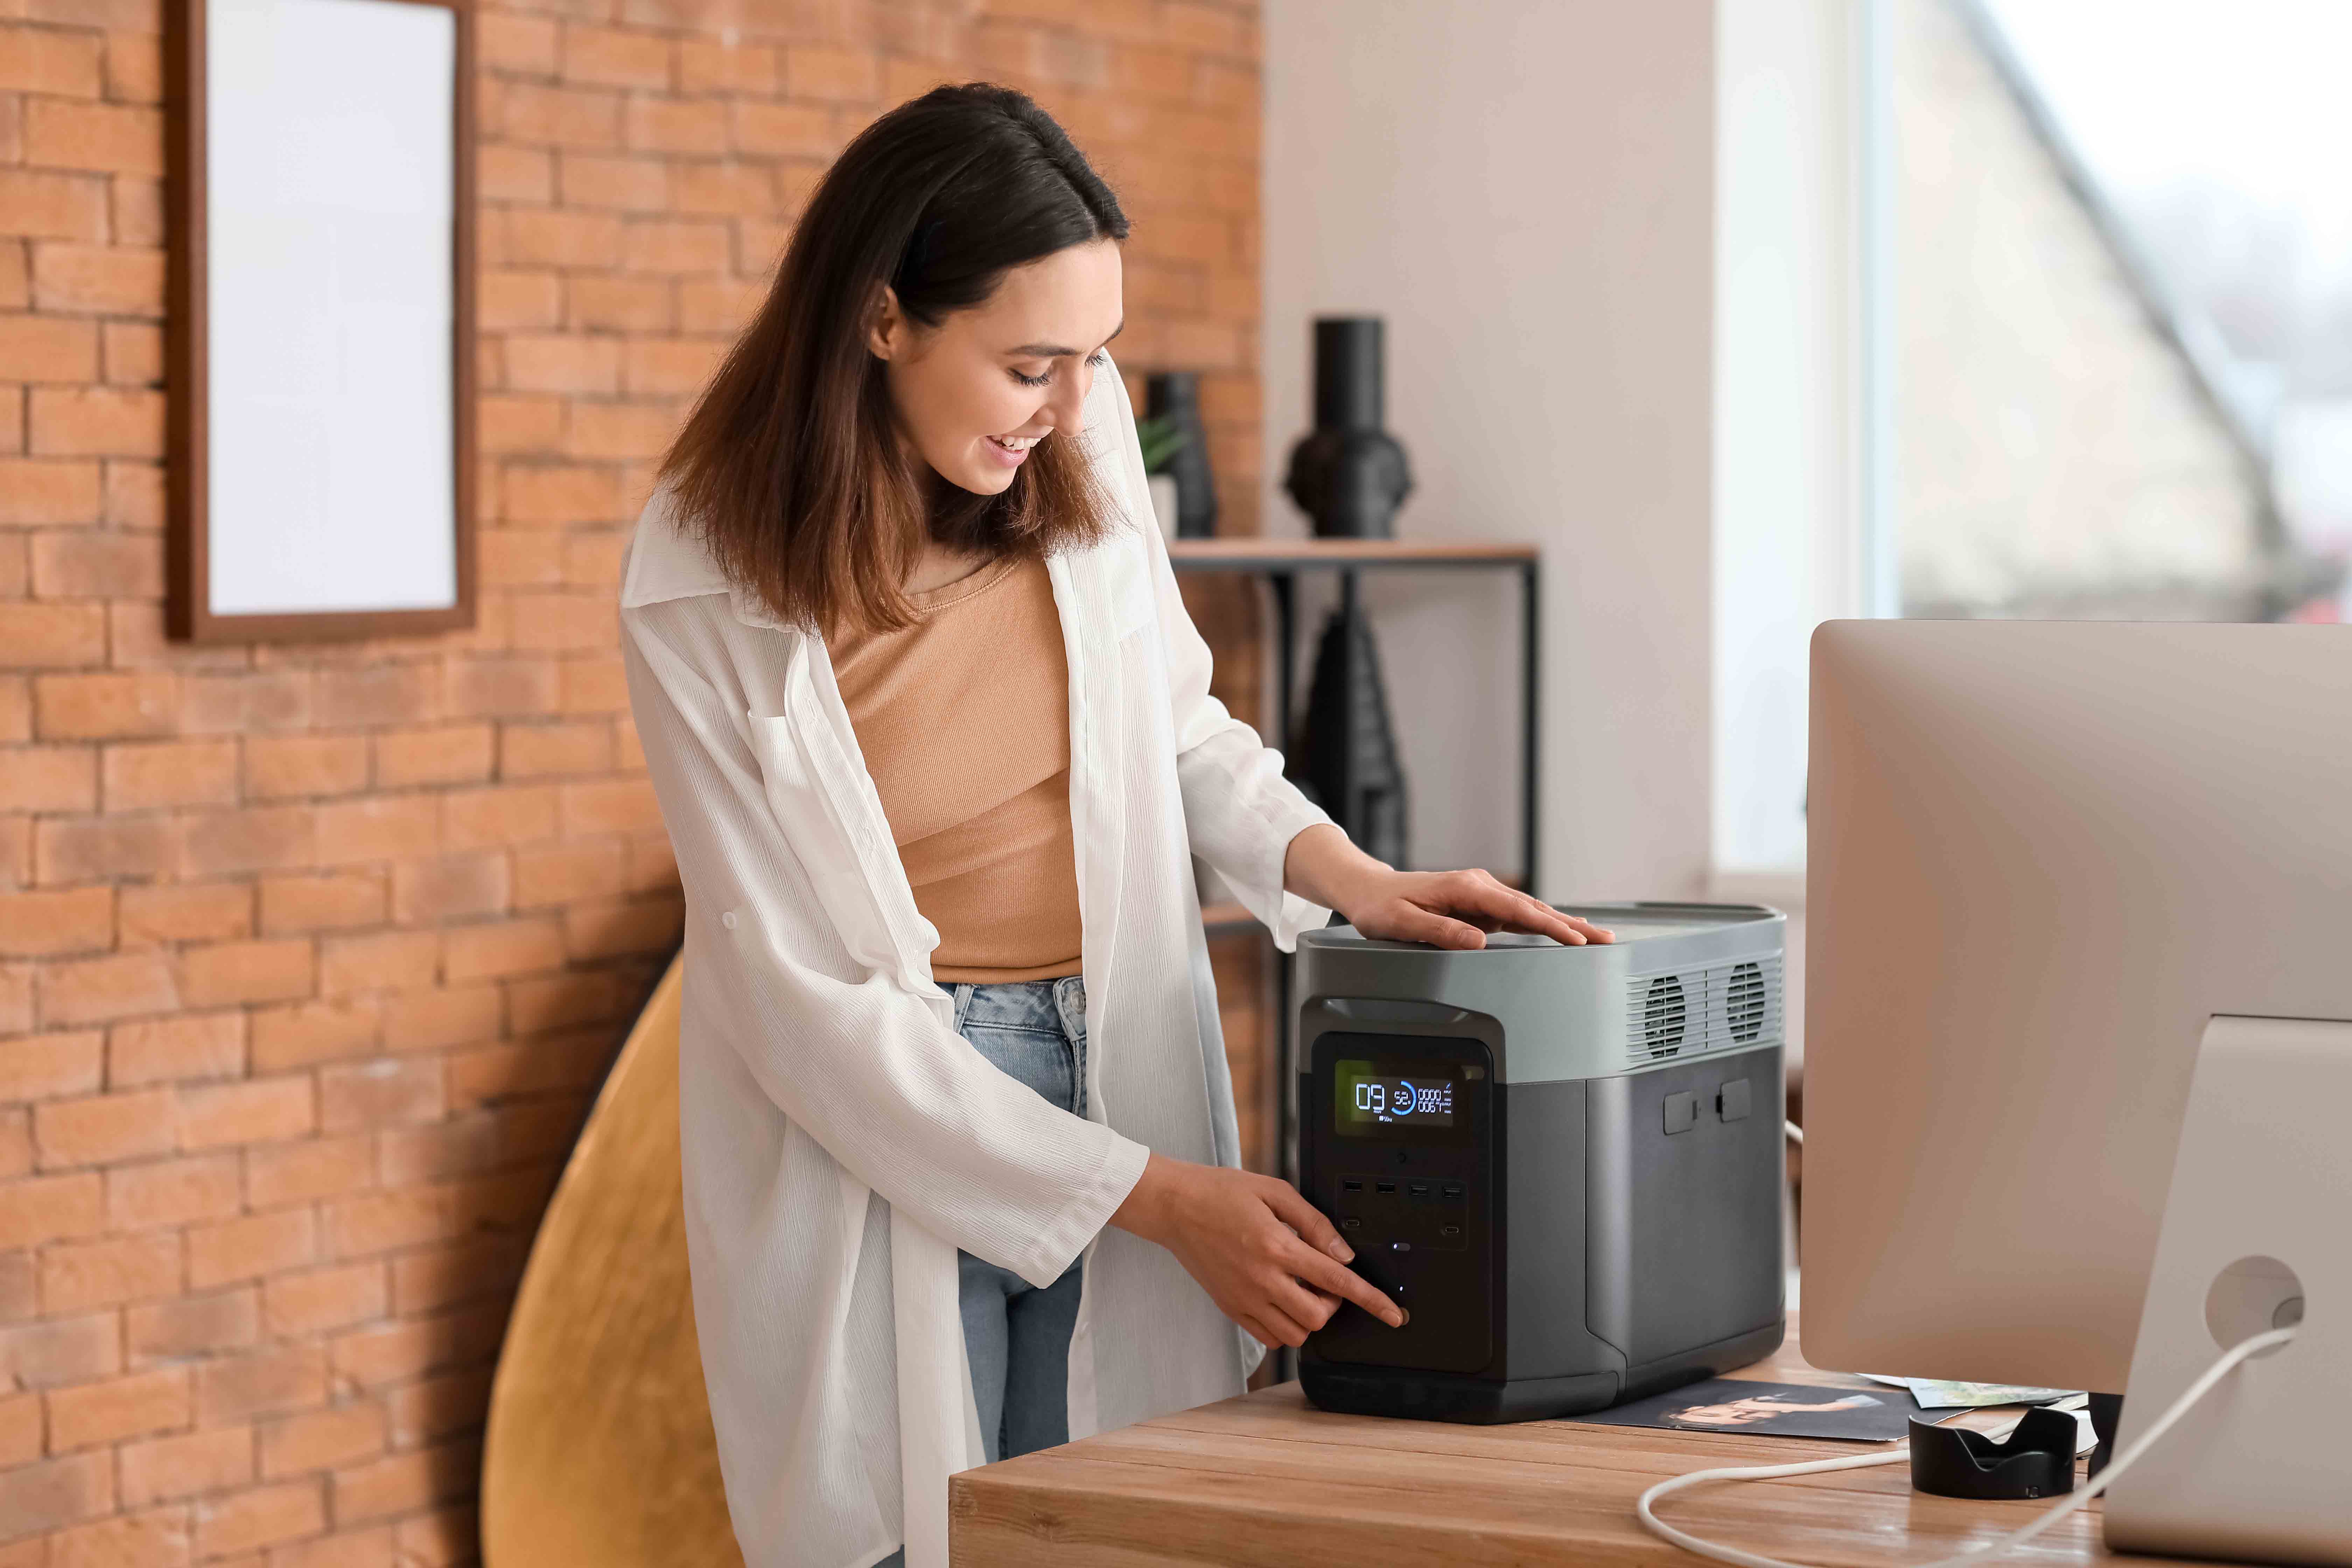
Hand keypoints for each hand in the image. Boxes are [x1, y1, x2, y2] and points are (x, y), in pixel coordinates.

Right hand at [1109, 1152, 1405, 1348]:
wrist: (1176, 1207)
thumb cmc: (1221, 1193)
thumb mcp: (1275, 1192)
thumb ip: (1314, 1223)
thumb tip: (1344, 1253)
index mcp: (1276, 1246)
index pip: (1336, 1280)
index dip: (1371, 1299)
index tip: (1393, 1314)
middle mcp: (1261, 1278)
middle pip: (1318, 1317)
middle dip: (1333, 1304)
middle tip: (1325, 1281)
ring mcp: (1244, 1299)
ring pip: (1296, 1334)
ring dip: (1310, 1317)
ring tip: (1302, 1290)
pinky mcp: (1231, 1308)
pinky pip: (1270, 1337)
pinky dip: (1286, 1327)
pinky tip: (1283, 1300)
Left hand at [1281, 823, 1614, 950]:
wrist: (1368, 891)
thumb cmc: (1381, 908)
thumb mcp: (1403, 923)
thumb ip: (1440, 932)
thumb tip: (1477, 940)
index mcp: (1465, 888)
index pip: (1517, 910)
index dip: (1550, 926)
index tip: (1576, 939)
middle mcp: (1478, 887)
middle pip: (1533, 908)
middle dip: (1570, 925)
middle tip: (1605, 940)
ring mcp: (1481, 895)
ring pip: (1530, 911)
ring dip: (1563, 924)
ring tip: (1596, 938)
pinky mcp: (1480, 905)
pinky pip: (1518, 915)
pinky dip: (1544, 923)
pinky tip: (1563, 931)